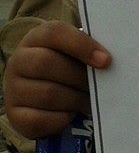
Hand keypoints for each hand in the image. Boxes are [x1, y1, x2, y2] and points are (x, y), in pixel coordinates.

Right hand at [2, 20, 111, 138]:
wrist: (48, 100)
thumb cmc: (71, 72)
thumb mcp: (78, 57)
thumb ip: (91, 54)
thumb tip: (111, 63)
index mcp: (37, 39)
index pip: (54, 33)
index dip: (81, 45)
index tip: (106, 61)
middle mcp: (19, 61)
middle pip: (47, 63)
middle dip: (80, 78)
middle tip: (101, 89)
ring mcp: (13, 89)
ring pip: (48, 94)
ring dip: (76, 100)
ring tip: (90, 102)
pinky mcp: (16, 115)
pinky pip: (40, 119)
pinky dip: (62, 119)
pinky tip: (72, 115)